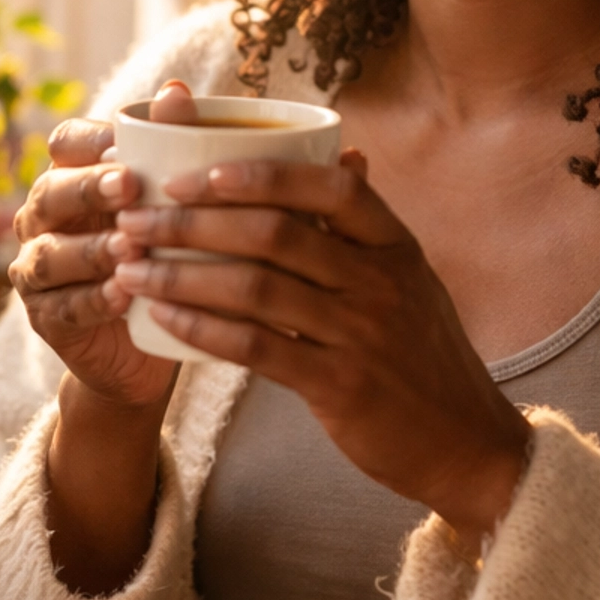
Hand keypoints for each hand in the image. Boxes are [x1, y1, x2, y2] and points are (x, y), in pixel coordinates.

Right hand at [9, 118, 175, 413]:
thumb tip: (176, 91)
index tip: (128, 143)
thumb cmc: (165, 257)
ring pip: (51, 255)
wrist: (154, 344)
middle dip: (88, 189)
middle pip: (50, 193)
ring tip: (131, 247)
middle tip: (129, 185)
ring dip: (91, 250)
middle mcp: (44, 220)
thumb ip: (172, 149)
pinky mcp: (46, 320)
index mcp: (72, 178)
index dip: (91, 140)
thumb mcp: (174, 206)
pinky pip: (63, 308)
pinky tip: (125, 296)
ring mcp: (38, 271)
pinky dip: (93, 301)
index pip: (65, 142)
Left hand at [109, 153, 530, 541]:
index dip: (260, 174)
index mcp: (396, 246)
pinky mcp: (340, 386)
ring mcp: (361, 334)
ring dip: (182, 275)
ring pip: (255, 288)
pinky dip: (203, 329)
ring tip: (131, 269)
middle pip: (275, 233)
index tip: (200, 172)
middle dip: (194, 221)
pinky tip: (164, 320)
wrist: (468, 444)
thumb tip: (346, 156)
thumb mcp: (412, 281)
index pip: (328, 188)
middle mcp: (381, 282)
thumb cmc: (426, 357)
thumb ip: (369, 227)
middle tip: (138, 220)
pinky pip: (257, 348)